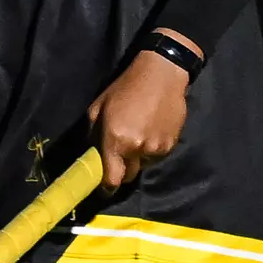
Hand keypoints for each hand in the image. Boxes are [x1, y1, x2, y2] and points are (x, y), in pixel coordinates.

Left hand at [85, 32, 199, 188]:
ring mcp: (156, 149)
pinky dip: (151, 149)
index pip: (112, 179)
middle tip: (119, 152)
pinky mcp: (171, 146)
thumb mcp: (98, 107)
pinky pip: (156, 156)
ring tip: (137, 133)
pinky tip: (150, 129)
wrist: (161, 75)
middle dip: (122, 169)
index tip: (103, 186)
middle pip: (128, 176)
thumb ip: (92, 134)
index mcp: (116, 139)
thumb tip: (91, 153)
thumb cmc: (125, 87)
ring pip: (143, 165)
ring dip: (137, 157)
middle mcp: (136, 148)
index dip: (106, 186)